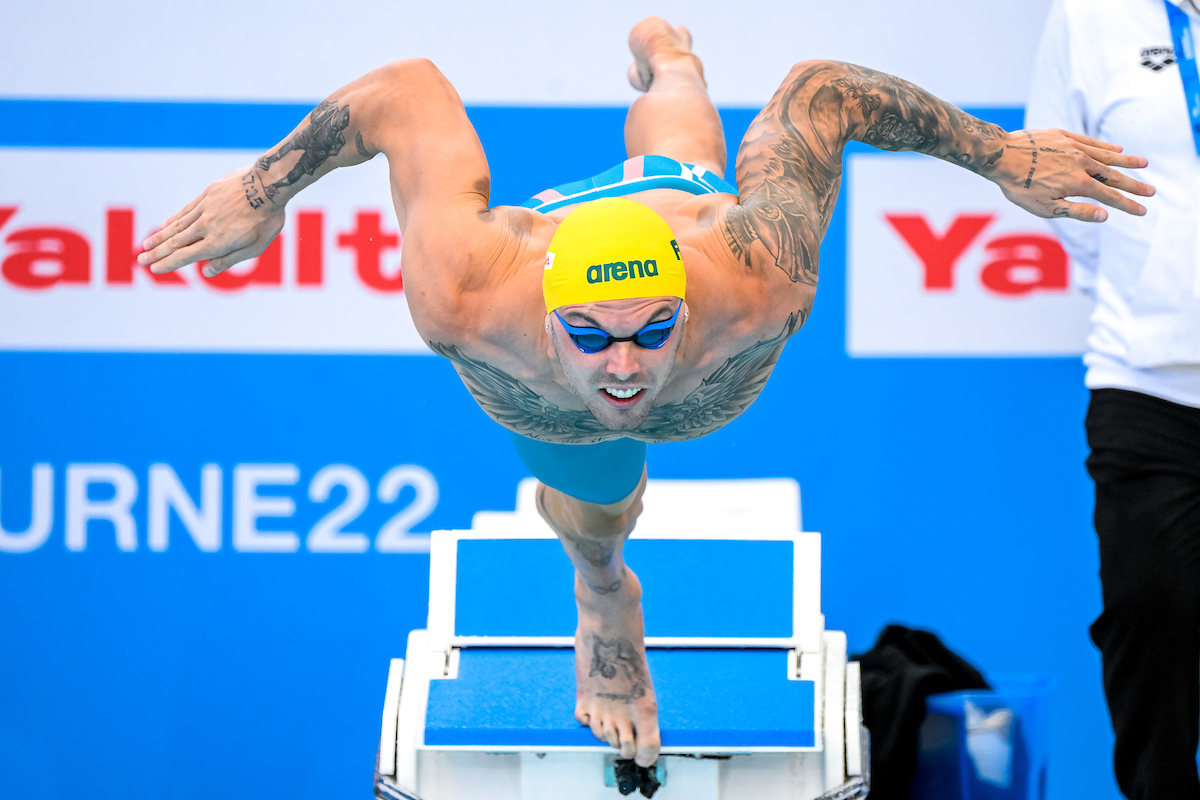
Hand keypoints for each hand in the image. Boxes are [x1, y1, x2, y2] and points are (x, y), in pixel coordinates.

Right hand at [137, 167, 284, 276]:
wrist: (268, 184)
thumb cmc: (267, 219)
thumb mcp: (255, 247)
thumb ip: (229, 259)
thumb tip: (206, 272)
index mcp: (217, 242)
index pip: (185, 256)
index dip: (168, 264)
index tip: (153, 269)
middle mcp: (206, 226)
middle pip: (175, 242)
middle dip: (157, 253)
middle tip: (140, 260)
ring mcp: (205, 209)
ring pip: (177, 226)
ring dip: (159, 237)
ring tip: (146, 245)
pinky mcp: (207, 194)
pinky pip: (186, 210)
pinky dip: (173, 219)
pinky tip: (165, 224)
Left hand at [991, 129, 1154, 221]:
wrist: (1001, 156)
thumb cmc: (1019, 186)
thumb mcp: (1046, 207)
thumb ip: (1077, 211)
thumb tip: (1105, 216)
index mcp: (1078, 183)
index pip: (1110, 197)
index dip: (1128, 205)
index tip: (1143, 210)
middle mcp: (1082, 163)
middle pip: (1114, 176)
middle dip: (1134, 185)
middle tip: (1152, 190)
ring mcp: (1075, 147)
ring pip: (1107, 155)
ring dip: (1126, 161)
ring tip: (1144, 164)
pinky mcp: (1065, 136)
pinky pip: (1092, 141)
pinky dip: (1106, 146)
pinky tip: (1117, 147)